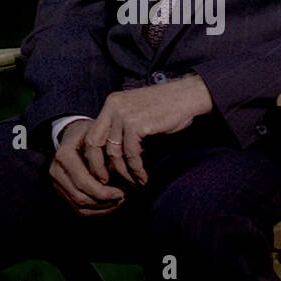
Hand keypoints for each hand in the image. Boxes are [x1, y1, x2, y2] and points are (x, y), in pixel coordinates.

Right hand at [50, 119, 126, 216]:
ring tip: (119, 200)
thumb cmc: (92, 134)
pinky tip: (110, 204)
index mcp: (64, 156)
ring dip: (102, 208)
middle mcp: (56, 171)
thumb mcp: (100, 137)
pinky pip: (78, 209)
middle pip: (80, 198)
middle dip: (104, 202)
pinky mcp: (62, 191)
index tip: (123, 191)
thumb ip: (107, 156)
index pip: (83, 182)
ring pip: (79, 207)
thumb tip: (119, 177)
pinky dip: (96, 210)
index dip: (104, 192)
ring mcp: (57, 183)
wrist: (76, 134)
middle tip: (123, 197)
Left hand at [81, 75, 213, 186]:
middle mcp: (113, 107)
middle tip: (107, 183)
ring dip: (124, 172)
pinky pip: (131, 154)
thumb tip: (114, 163)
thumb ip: (124, 134)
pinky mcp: (136, 124)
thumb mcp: (138, 117)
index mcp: (111, 104)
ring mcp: (123, 115)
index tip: (102, 173)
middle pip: (94, 144)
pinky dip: (136, 169)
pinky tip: (143, 177)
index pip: (91, 134)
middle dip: (98, 167)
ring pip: (114, 153)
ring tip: (134, 183)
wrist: (189, 97)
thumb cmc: (167, 109)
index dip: (93, 157)